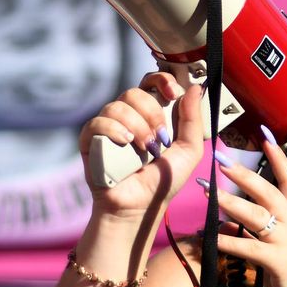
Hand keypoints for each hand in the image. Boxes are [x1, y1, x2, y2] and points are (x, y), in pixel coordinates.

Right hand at [79, 74, 206, 218]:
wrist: (141, 205)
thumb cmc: (165, 179)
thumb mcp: (190, 150)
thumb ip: (193, 119)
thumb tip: (196, 88)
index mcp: (152, 114)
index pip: (152, 83)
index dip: (162, 80)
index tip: (173, 93)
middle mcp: (129, 117)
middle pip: (135, 92)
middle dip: (152, 112)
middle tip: (160, 137)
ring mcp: (109, 127)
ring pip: (117, 106)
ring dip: (137, 127)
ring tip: (145, 149)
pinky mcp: (91, 140)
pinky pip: (97, 122)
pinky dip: (113, 130)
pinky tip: (125, 144)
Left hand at [202, 130, 286, 286]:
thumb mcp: (281, 243)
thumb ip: (262, 227)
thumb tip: (234, 217)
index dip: (278, 157)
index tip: (265, 135)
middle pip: (269, 192)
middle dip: (244, 176)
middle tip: (220, 162)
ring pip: (257, 216)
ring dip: (231, 203)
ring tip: (209, 193)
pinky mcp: (277, 262)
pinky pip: (248, 248)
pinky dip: (228, 242)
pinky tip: (210, 237)